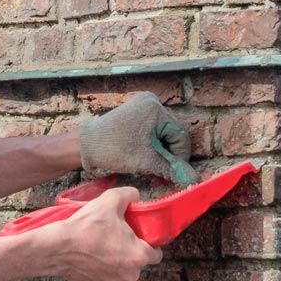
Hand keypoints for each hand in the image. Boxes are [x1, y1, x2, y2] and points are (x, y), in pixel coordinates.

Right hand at [42, 187, 161, 280]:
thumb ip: (129, 194)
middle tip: (115, 239)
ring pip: (122, 273)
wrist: (58, 247)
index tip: (139, 238)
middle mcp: (131, 275)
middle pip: (138, 263)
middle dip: (129, 253)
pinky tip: (92, 262)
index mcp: (139, 255)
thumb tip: (135, 195)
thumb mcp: (110, 200)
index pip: (157, 254)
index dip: (150, 244)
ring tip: (101, 250)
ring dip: (116, 264)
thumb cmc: (86, 227)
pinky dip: (102, 274)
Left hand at [77, 92, 195, 183]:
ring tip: (153, 165)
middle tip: (161, 172)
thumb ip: (172, 169)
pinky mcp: (136, 111)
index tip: (172, 173)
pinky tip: (146, 155)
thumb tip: (194, 180)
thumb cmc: (115, 150)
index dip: (179, 157)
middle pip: (172, 133)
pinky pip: (153, 129)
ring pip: (163, 132)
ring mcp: (143, 105)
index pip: (180, 136)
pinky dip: (153, 143)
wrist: (86, 145)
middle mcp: (152, 101)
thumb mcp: (147, 161)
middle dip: (169, 154)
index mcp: (156, 108)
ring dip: (161, 150)